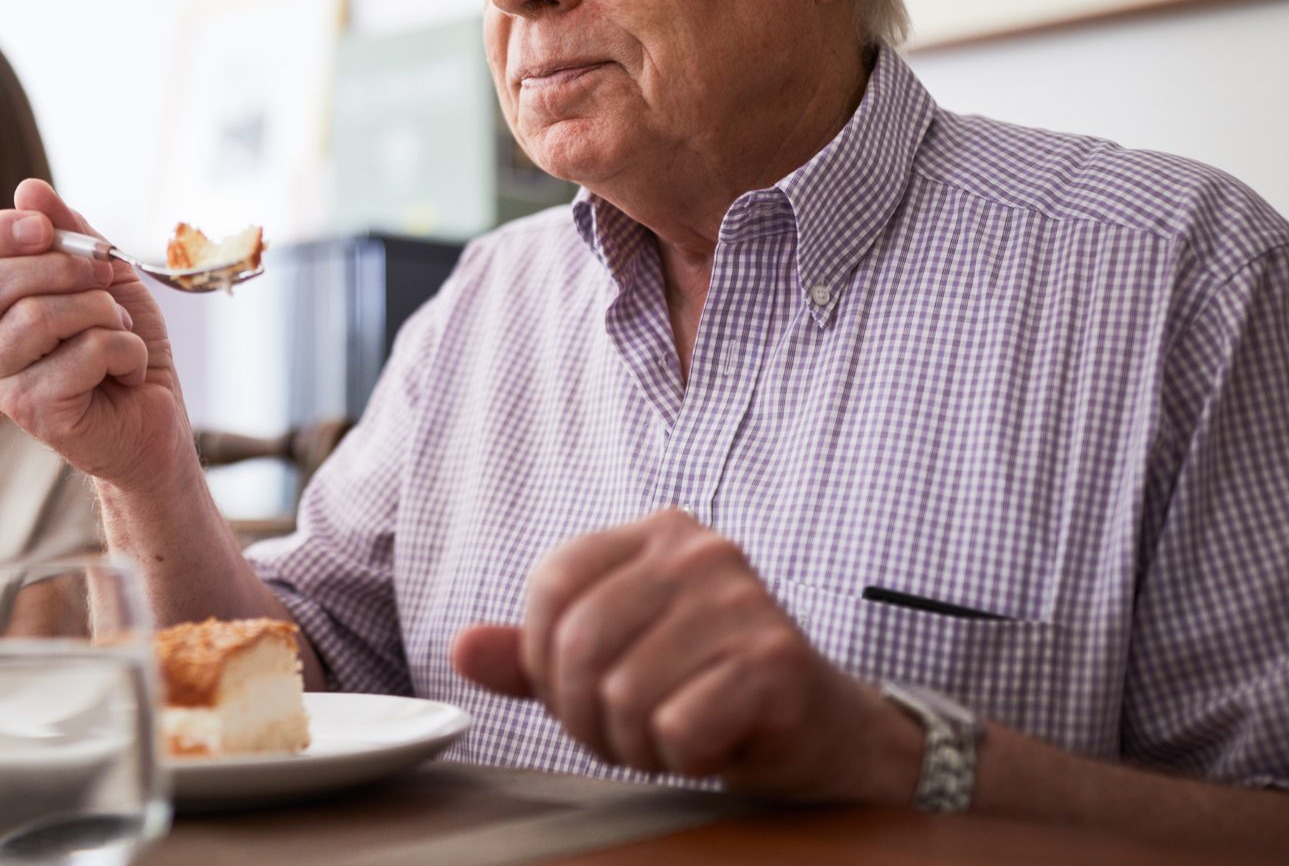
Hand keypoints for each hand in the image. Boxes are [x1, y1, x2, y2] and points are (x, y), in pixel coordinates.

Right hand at [0, 178, 194, 489]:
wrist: (153, 415)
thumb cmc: (119, 341)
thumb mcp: (100, 271)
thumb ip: (66, 231)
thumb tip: (27, 189)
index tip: (43, 228)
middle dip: (61, 267)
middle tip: (105, 277)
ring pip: (40, 316)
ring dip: (104, 313)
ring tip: (120, 330)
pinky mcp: (30, 410)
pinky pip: (84, 352)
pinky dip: (126, 351)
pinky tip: (128, 371)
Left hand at [450, 509, 920, 801]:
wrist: (825, 733)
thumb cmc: (708, 689)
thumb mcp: (616, 661)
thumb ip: (537, 654)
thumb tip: (462, 648)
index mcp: (658, 533)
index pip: (552, 582)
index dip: (543, 656)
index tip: (578, 691)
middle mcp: (700, 552)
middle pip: (578, 643)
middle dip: (584, 714)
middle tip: (623, 733)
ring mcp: (742, 602)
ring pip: (623, 694)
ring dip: (633, 742)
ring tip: (668, 737)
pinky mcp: (773, 661)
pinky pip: (675, 727)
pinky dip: (679, 755)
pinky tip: (710, 744)